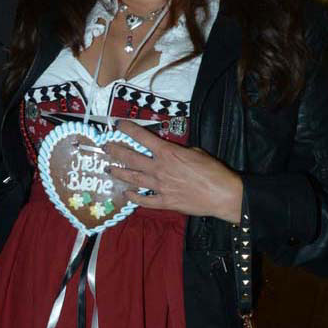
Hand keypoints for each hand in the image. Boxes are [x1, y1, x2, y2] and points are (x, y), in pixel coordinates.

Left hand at [104, 120, 243, 222]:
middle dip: (115, 151)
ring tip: (109, 169)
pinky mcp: (165, 202)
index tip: (117, 125)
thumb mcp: (196, 151)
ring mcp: (160, 186)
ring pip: (133, 179)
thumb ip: (177, 150)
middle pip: (130, 158)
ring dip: (119, 173)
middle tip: (105, 148)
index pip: (142, 137)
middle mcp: (159, 168)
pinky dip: (133, 197)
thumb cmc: (212, 170)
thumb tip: (168, 150)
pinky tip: (126, 194)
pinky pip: (144, 200)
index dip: (127, 129)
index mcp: (167, 153)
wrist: (222, 194)